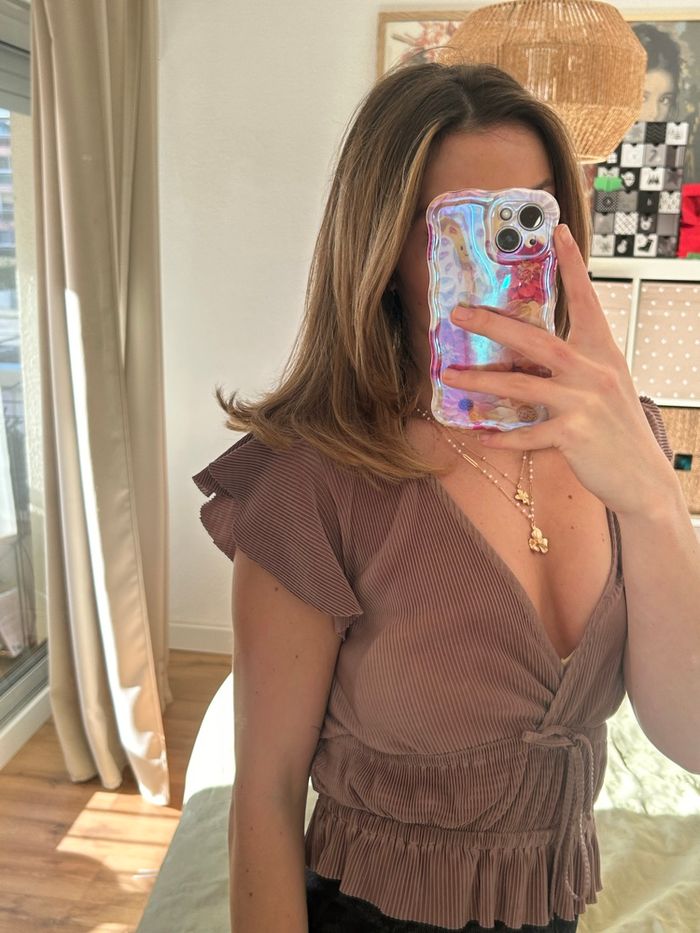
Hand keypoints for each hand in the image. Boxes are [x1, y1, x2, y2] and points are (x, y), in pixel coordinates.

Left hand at [442, 224, 672, 514]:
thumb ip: (575, 364)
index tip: (558, 232)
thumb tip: (531, 352)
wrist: (642, 476)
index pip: (585, 300)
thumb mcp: (606, 384)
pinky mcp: (572, 436)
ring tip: (450, 376)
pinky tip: (479, 434)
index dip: (573, 265)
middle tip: (459, 313)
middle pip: (534, 339)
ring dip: (480, 381)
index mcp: (602, 351)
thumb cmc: (617, 427)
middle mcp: (592, 371)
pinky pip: (525, 434)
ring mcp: (582, 403)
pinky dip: (501, 436)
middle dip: (492, 323)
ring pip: (519, 385)